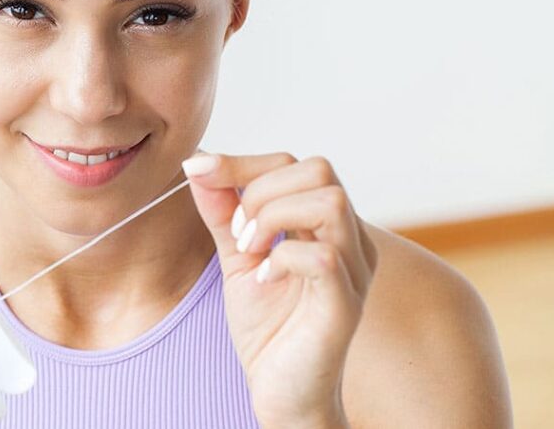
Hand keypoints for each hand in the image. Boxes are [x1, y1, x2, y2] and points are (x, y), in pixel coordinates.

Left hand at [182, 151, 377, 427]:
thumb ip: (223, 212)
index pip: (296, 164)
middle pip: (319, 170)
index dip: (244, 162)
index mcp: (327, 226)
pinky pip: (325, 256)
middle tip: (238, 235)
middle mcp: (351, 241)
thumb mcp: (236, 257)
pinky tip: (263, 280)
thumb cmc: (267, 327)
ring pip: (330, 202)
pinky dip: (282, 258)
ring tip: (250, 253)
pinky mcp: (345, 304)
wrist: (280, 391)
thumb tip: (199, 163)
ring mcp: (354, 271)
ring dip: (273, 218)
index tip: (199, 171)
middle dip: (261, 191)